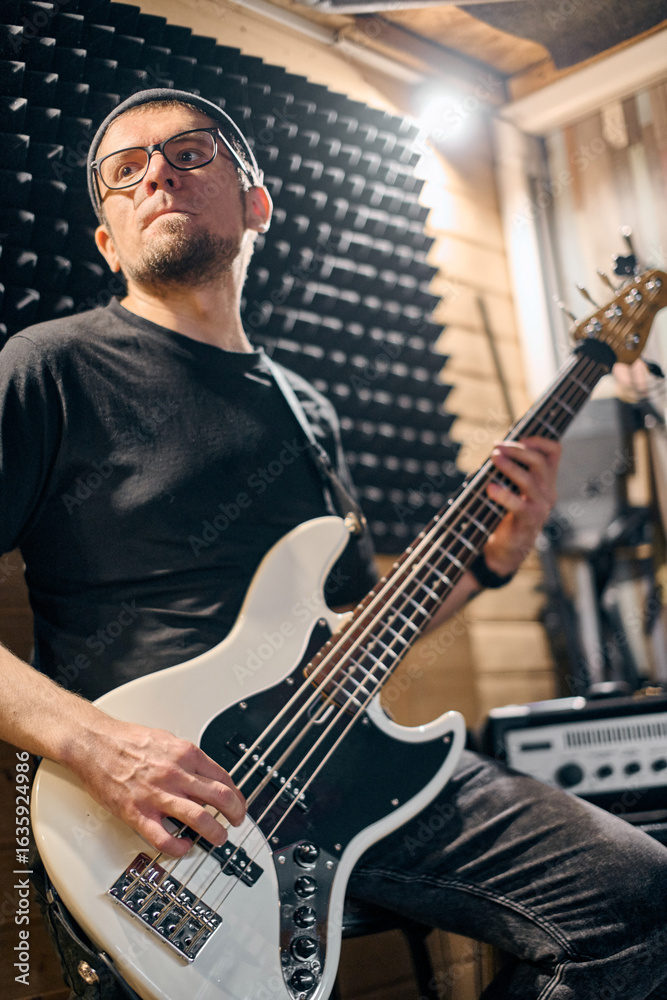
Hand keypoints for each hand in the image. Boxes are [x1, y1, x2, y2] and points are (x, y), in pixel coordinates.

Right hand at [69, 716, 245, 856]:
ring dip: (216, 832)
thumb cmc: (126, 740)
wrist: (94, 744)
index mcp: (185, 754)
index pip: (223, 777)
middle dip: (236, 813)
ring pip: (200, 819)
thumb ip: (186, 757)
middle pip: (220, 797)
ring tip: (219, 838)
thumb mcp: (166, 739)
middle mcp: (175, 774)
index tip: (239, 802)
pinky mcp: (137, 813)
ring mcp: (157, 795)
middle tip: (238, 821)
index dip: (237, 794)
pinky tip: (184, 846)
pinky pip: (164, 838)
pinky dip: (180, 847)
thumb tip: (203, 772)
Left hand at [483, 437, 560, 575]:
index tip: (518, 436)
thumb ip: (511, 469)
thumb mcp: (513, 487)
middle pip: (540, 461)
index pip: (554, 451)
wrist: (508, 548)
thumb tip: (497, 448)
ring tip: (494, 458)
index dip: (538, 440)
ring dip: (510, 467)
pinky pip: (518, 505)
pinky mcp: (529, 521)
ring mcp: (541, 507)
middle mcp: (547, 491)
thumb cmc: (506, 513)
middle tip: (497, 447)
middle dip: (517, 450)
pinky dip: (503, 494)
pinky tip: (489, 488)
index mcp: (546, 480)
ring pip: (529, 480)